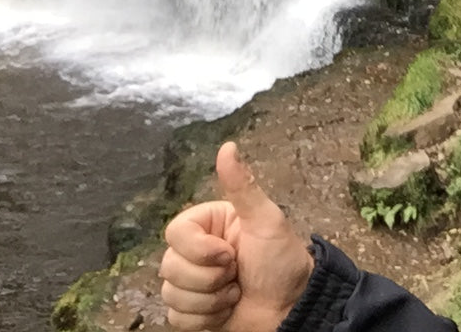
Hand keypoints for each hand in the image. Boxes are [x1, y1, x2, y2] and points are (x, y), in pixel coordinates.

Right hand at [160, 142, 314, 331]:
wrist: (291, 307)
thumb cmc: (282, 261)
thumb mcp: (266, 220)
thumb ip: (242, 186)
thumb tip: (228, 146)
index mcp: (207, 225)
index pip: (174, 233)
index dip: (199, 250)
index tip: (229, 254)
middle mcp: (195, 252)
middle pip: (169, 266)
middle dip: (208, 278)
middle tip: (236, 274)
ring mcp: (192, 283)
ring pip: (171, 294)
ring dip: (209, 300)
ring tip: (235, 292)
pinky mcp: (193, 311)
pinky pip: (176, 318)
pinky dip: (204, 319)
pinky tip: (226, 310)